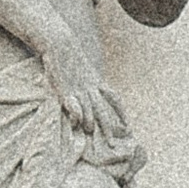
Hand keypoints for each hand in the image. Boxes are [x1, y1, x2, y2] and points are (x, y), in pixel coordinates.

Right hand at [44, 34, 129, 151]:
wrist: (60, 42)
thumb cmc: (69, 56)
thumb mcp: (83, 69)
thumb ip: (87, 81)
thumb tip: (89, 91)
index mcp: (96, 82)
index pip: (114, 99)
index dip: (121, 113)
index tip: (128, 127)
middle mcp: (91, 87)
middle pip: (104, 110)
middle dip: (109, 128)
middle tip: (114, 144)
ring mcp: (79, 88)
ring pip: (90, 108)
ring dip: (92, 122)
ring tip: (92, 133)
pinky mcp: (65, 88)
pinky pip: (73, 103)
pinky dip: (77, 114)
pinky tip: (77, 123)